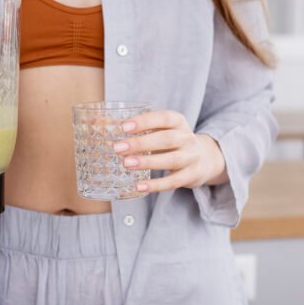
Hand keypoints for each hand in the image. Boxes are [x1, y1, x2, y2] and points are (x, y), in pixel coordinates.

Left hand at [112, 110, 227, 193]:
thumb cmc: (172, 142)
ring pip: (171, 160)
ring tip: (126, 163)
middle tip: (118, 148)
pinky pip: (173, 182)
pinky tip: (139, 186)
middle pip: (166, 139)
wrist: (203, 159)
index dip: (144, 121)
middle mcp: (188, 138)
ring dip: (147, 162)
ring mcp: (192, 158)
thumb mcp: (162, 130)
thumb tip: (100, 125)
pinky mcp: (191, 176)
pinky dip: (155, 185)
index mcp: (179, 122)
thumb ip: (138, 128)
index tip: (124, 126)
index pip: (164, 118)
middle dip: (141, 143)